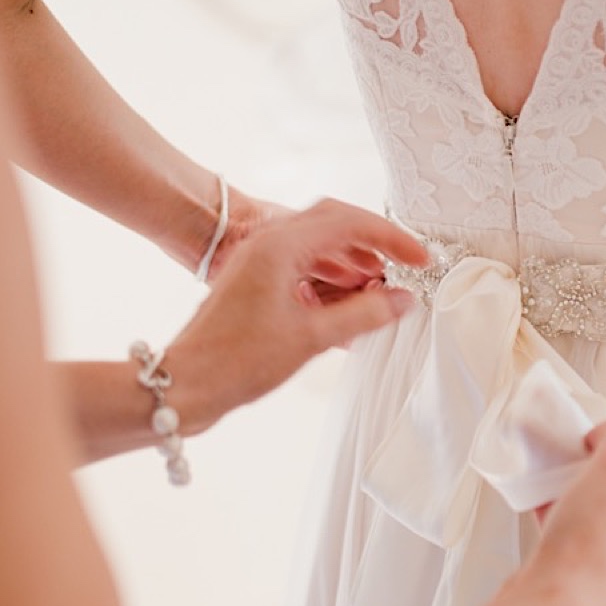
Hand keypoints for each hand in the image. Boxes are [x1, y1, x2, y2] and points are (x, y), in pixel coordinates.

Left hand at [164, 199, 429, 421]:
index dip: (391, 238)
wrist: (185, 383)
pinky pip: (303, 264)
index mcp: (280, 246)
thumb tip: (403, 299)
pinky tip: (349, 302)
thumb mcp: (310, 337)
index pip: (349, 223)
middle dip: (374, 242)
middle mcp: (268, 243)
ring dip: (353, 260)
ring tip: (382, 288)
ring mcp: (260, 260)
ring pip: (318, 243)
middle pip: (334, 222)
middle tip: (406, 265)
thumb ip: (363, 314)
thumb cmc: (236, 361)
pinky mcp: (255, 280)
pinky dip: (331, 276)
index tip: (420, 258)